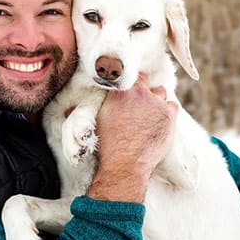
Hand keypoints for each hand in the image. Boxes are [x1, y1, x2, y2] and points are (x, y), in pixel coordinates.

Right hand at [86, 74, 177, 202]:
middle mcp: (139, 93)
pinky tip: (160, 121)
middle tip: (140, 104)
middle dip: (144, 90)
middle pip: (146, 81)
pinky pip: (173, 106)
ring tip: (151, 114)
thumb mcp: (93, 124)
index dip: (131, 84)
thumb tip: (67, 109)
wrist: (125, 164)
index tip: (130, 92)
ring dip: (157, 100)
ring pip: (161, 92)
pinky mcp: (169, 116)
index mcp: (120, 91)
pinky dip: (168, 111)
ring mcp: (156, 103)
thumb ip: (83, 112)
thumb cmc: (107, 145)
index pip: (130, 76)